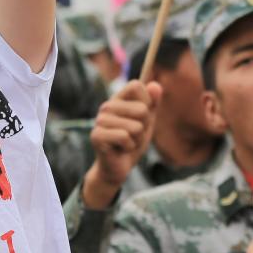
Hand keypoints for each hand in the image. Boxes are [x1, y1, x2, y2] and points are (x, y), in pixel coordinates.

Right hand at [83, 79, 161, 207]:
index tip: (141, 117)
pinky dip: (129, 147)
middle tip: (133, 135)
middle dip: (144, 127)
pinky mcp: (96, 136)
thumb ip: (153, 103)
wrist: (118, 167)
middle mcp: (106, 106)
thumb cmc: (132, 142)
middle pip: (142, 109)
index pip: (136, 86)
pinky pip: (125, 137)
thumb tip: (156, 85)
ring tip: (127, 143)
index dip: (147, 102)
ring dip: (137, 140)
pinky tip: (121, 149)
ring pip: (136, 127)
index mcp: (117, 99)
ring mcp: (99, 120)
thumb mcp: (147, 121)